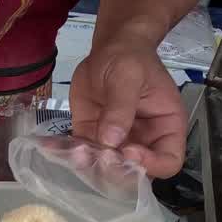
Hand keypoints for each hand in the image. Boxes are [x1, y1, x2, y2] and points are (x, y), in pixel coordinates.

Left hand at [69, 41, 186, 177]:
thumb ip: (121, 108)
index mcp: (165, 127)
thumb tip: (111, 140)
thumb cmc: (129, 59)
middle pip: (135, 172)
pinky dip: (68, 153)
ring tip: (76, 151)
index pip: (168, 161)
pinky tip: (52, 147)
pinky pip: (82, 153)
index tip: (129, 152)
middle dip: (116, 169)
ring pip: (106, 168)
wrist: (109, 49)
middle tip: (98, 155)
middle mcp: (144, 141)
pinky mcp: (92, 136)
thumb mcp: (128, 76)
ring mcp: (117, 142)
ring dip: (90, 165)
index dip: (151, 165)